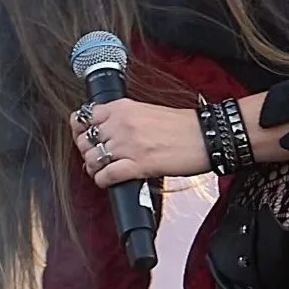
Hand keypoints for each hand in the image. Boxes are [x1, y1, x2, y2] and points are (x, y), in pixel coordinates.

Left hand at [71, 100, 210, 187]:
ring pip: (93, 159)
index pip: (86, 117)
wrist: (206, 136)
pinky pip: (106, 175)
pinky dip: (103, 181)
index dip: (81, 130)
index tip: (85, 137)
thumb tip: (106, 132)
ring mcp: (129, 144)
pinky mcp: (138, 165)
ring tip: (103, 170)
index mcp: (124, 108)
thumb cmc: (183, 126)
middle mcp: (123, 124)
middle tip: (95, 157)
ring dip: (94, 168)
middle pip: (86, 140)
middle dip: (87, 152)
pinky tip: (108, 180)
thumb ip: (124, 118)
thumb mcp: (146, 110)